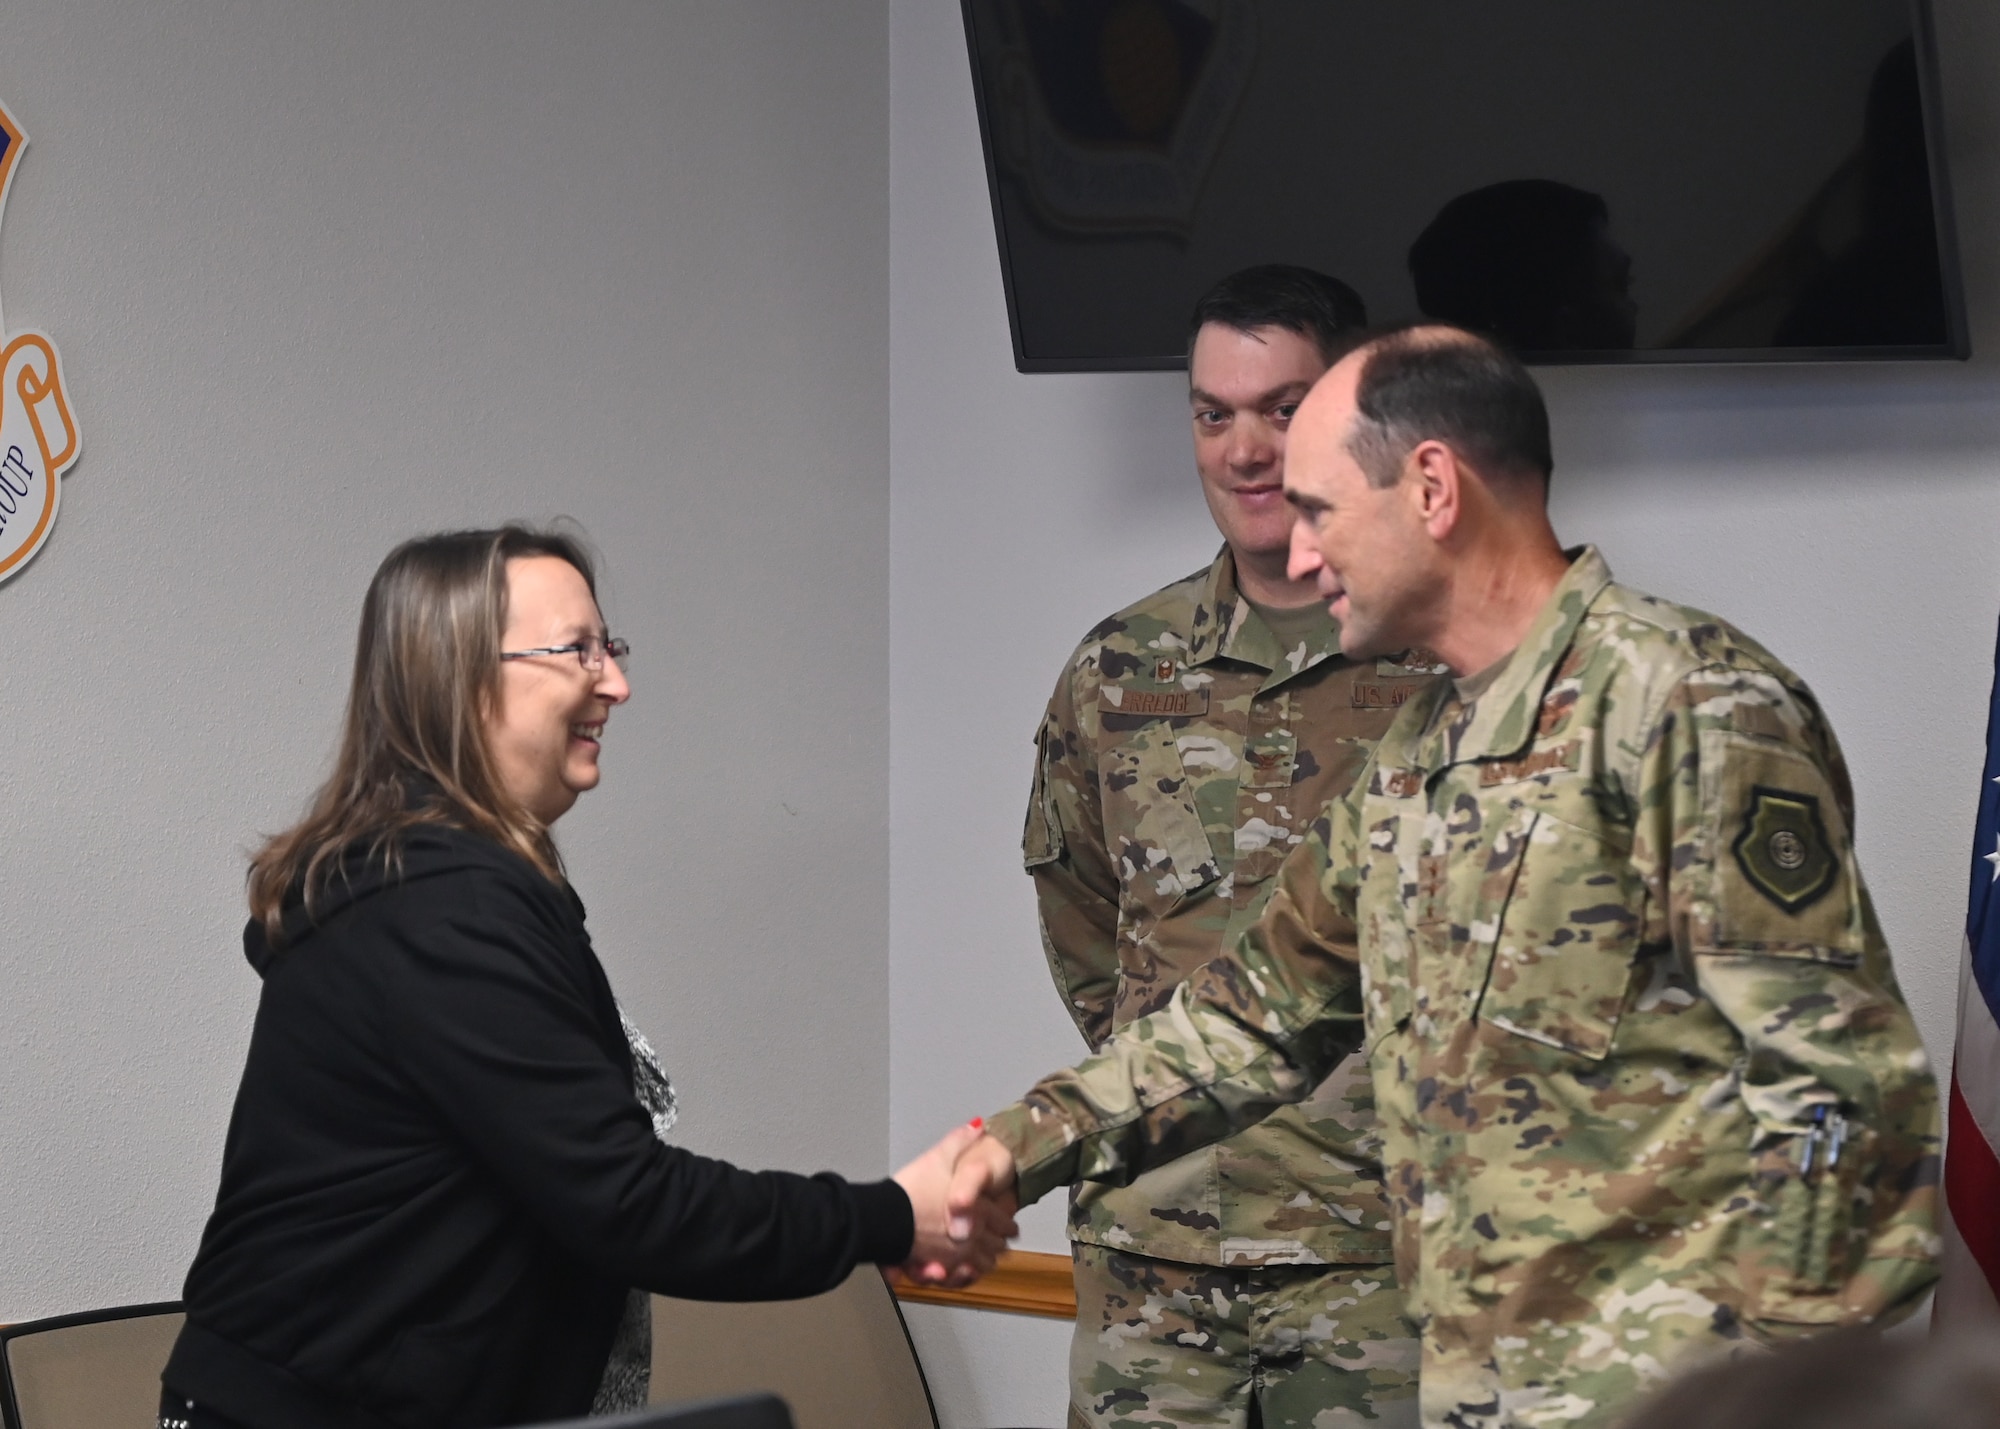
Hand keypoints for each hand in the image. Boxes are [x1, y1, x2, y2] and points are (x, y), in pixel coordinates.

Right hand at [892, 1120, 1018, 1286]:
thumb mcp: (937, 1158)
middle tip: (1000, 1245)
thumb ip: (960, 1141)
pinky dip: (962, 1277)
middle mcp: (969, 1236)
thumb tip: (979, 1125)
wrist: (882, 1216)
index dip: (1007, 1224)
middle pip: (993, 1246)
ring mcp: (954, 1256)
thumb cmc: (911, 1189)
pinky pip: (958, 1278)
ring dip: (982, 1262)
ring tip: (981, 1260)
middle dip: (996, 1245)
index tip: (1011, 1228)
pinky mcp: (935, 1270)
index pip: (1001, 1221)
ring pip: (978, 1264)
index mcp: (976, 1210)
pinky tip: (960, 1273)